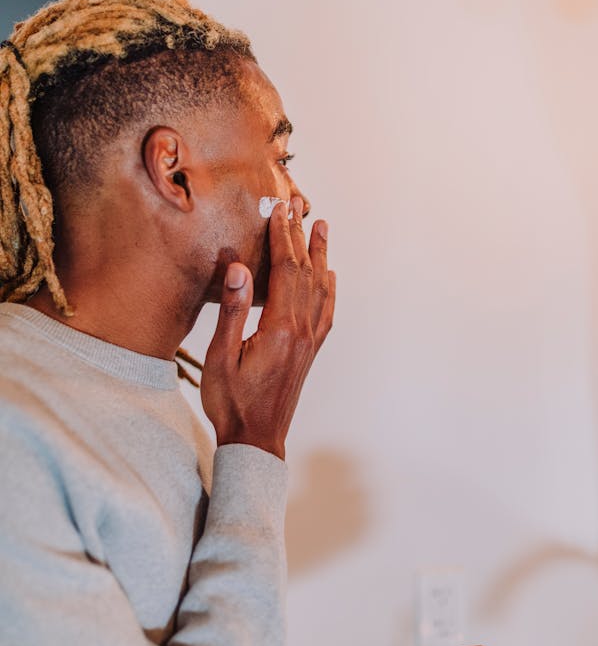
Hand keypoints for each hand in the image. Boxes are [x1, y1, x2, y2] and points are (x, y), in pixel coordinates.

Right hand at [201, 198, 334, 457]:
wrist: (256, 440)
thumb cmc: (233, 402)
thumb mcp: (222, 357)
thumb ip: (232, 311)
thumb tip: (238, 268)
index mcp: (280, 328)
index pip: (285, 270)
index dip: (282, 237)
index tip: (279, 209)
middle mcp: (302, 331)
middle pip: (306, 273)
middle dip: (301, 236)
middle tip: (300, 206)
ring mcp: (310, 342)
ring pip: (320, 288)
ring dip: (319, 256)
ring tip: (321, 227)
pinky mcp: (309, 352)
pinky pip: (325, 312)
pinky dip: (328, 288)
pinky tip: (328, 278)